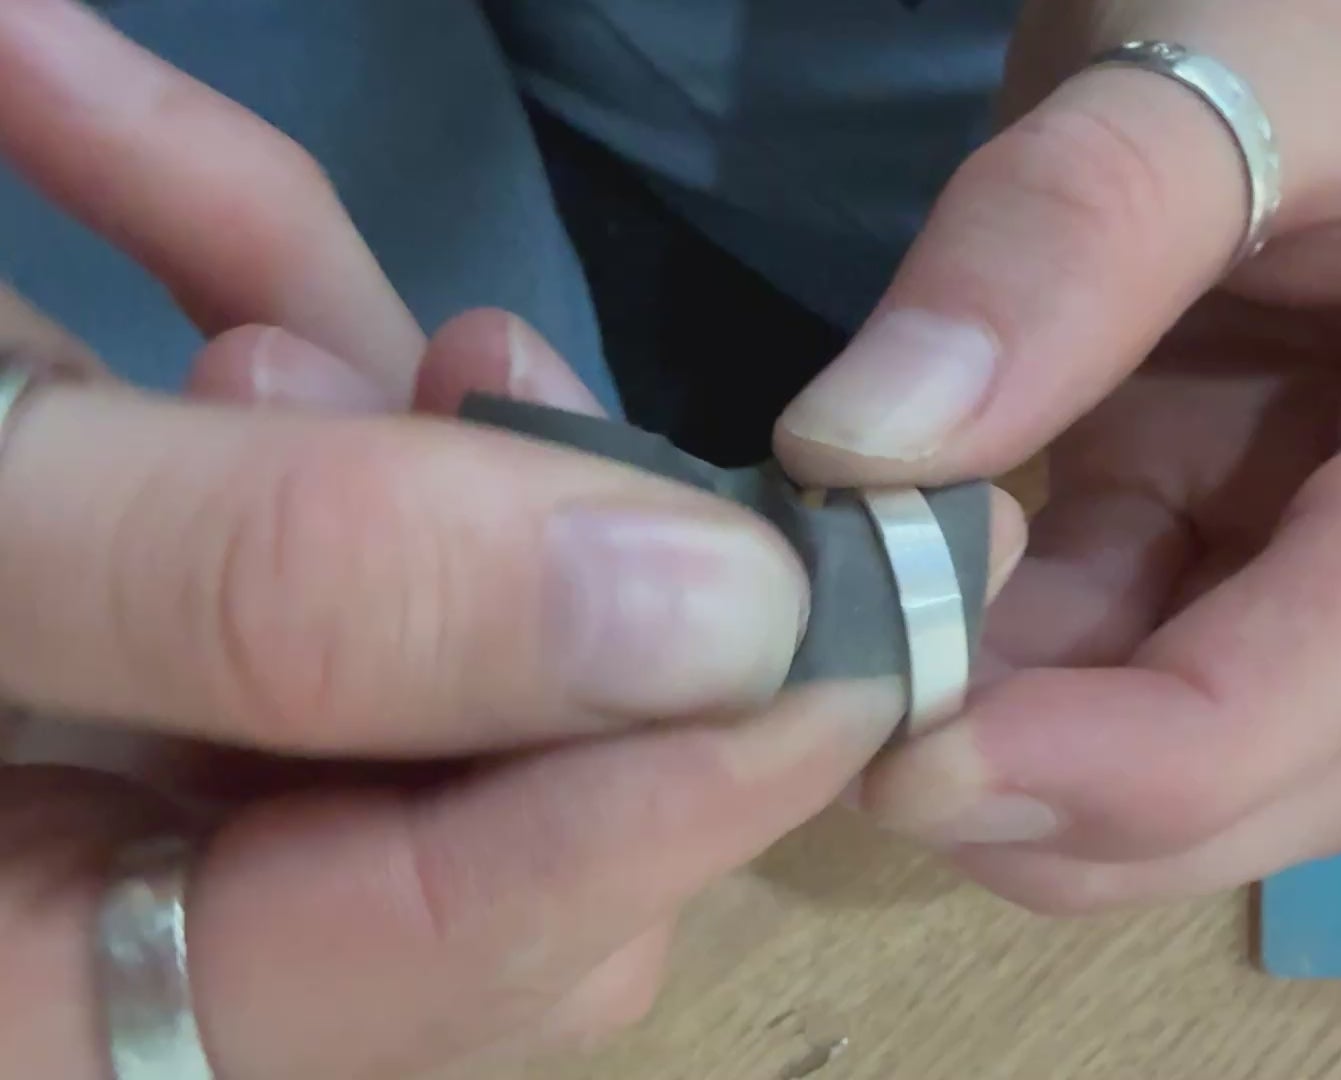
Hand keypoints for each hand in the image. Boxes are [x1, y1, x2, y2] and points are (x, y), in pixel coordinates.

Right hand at [0, 3, 1021, 1075]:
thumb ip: (285, 591)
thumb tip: (710, 622)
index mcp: (62, 994)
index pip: (430, 951)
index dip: (640, 808)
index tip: (843, 654)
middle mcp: (117, 878)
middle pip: (454, 797)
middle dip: (514, 598)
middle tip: (501, 420)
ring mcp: (111, 697)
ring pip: (379, 601)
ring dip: (371, 430)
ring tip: (262, 329)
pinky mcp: (97, 522)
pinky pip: (233, 442)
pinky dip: (211, 270)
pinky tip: (81, 98)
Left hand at [776, 0, 1340, 911]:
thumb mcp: (1206, 48)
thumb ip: (1059, 242)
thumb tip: (861, 453)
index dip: (1185, 737)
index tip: (952, 768)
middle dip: (1130, 799)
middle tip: (899, 788)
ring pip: (1262, 738)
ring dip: (1077, 780)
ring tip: (890, 749)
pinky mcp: (1264, 516)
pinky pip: (1164, 649)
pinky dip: (1042, 692)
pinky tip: (923, 686)